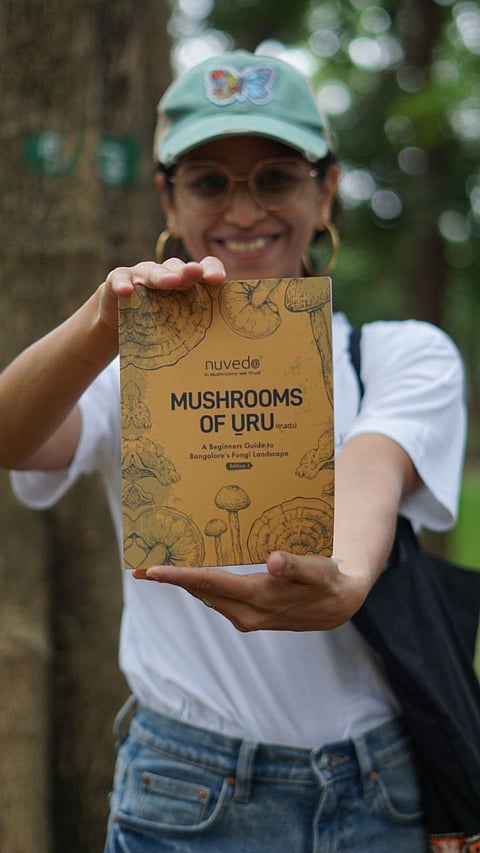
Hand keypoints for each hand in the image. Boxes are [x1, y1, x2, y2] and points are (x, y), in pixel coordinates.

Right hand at [97, 257, 225, 330]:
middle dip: (188, 271)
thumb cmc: (156, 323)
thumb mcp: (176, 325)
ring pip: (152, 271)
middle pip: (178, 268)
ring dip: (162, 276)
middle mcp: (166, 274)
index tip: (217, 280)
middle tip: (196, 273)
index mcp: (186, 283)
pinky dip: (123, 284)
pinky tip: (126, 291)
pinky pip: (120, 278)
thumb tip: (220, 354)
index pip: (204, 268)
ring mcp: (141, 275)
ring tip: (170, 281)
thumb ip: (195, 329)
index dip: (211, 270)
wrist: (119, 321)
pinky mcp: (118, 281)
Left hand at [132, 552, 367, 631]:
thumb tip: (273, 560)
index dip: (180, 576)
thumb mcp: (317, 570)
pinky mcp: (248, 614)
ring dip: (182, 582)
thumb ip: (296, 566)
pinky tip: (191, 570)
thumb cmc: (327, 581)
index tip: (152, 570)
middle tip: (138, 563)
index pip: (210, 584)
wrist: (338, 604)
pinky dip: (199, 584)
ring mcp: (245, 616)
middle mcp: (246, 613)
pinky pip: (216, 597)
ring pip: (206, 596)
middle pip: (200, 591)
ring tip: (155, 566)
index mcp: (258, 599)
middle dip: (170, 578)